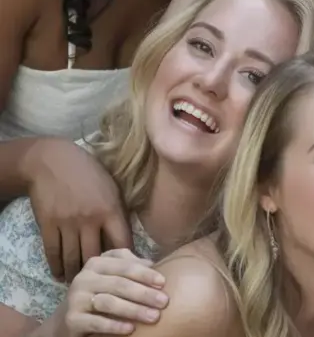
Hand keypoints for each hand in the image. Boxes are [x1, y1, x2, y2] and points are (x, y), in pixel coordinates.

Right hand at [26, 138, 131, 281]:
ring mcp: (67, 223)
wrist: (52, 161)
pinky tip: (60, 275)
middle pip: (97, 257)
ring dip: (76, 275)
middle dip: (101, 274)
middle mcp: (90, 220)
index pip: (123, 243)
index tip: (132, 274)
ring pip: (73, 259)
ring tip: (81, 283)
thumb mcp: (112, 188)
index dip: (129, 262)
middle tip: (105, 286)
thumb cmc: (89, 172)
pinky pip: (53, 253)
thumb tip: (127, 238)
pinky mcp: (48, 225)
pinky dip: (56, 267)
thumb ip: (119, 212)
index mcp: (111, 210)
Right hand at [60, 249, 166, 335]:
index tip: (163, 283)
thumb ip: (131, 266)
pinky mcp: (71, 319)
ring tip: (154, 316)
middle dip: (144, 293)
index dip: (145, 274)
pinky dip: (115, 325)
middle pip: (119, 284)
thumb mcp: (113, 276)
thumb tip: (155, 263)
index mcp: (97, 263)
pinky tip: (131, 329)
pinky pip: (96, 322)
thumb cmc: (100, 293)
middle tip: (164, 302)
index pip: (125, 266)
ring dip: (134, 310)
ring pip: (109, 302)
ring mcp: (75, 299)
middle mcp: (84, 278)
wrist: (70, 318)